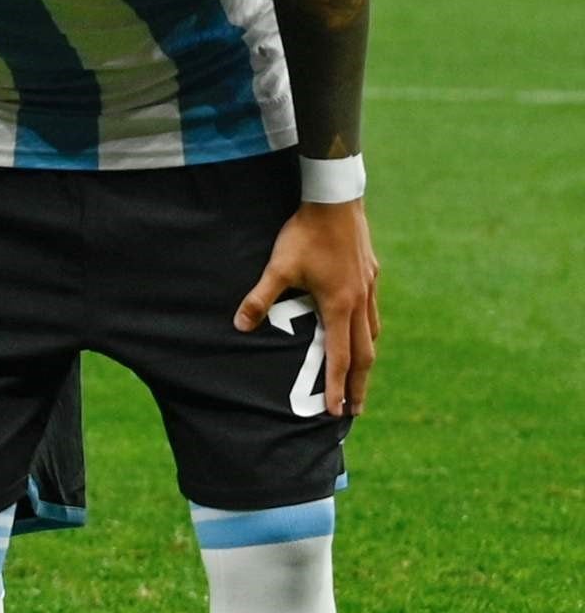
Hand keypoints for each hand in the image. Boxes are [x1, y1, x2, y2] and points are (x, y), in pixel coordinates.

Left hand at [238, 197, 379, 418]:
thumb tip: (240, 325)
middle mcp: (360, 302)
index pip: (340, 357)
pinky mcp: (371, 274)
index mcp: (339, 306)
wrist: (335, 201)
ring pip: (372, 332)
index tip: (338, 411)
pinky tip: (362, 329)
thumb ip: (259, 298)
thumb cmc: (305, 234)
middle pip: (365, 353)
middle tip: (355, 409)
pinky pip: (373, 312)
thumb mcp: (277, 267)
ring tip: (361, 375)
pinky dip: (368, 330)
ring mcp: (369, 288)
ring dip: (367, 358)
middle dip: (359, 384)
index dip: (338, 386)